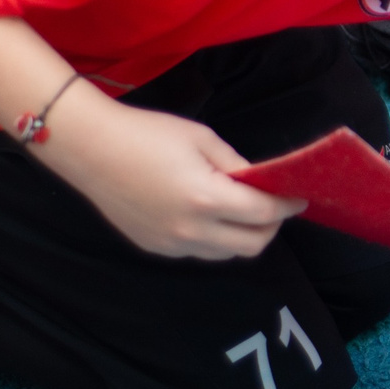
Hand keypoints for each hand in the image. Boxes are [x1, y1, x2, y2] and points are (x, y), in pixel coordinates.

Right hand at [40, 86, 302, 260]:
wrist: (91, 148)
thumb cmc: (147, 134)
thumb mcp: (201, 138)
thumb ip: (236, 165)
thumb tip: (259, 183)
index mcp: (207, 199)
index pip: (264, 215)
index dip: (287, 207)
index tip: (298, 199)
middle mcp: (191, 230)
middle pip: (251, 246)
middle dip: (270, 228)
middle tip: (273, 207)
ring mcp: (171, 244)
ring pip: (225, 254)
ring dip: (241, 236)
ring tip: (240, 211)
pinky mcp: (154, 247)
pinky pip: (198, 253)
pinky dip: (214, 239)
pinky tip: (207, 216)